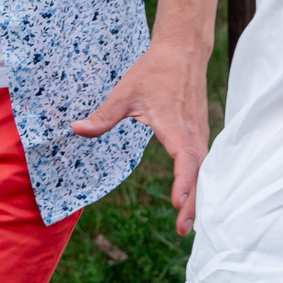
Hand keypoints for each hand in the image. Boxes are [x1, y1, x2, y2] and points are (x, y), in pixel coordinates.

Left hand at [71, 34, 210, 233]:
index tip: (177, 203)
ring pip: (205, 170)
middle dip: (194, 202)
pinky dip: (202, 183)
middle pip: (200, 173)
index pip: (185, 158)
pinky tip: (195, 201)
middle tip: (183, 230)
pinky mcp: (200, 134)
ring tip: (188, 224)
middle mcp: (193, 132)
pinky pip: (205, 163)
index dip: (183, 181)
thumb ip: (103, 116)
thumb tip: (77, 130)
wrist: (182, 52)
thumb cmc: (153, 72)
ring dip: (200, 196)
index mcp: (175, 124)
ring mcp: (200, 133)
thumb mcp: (125, 93)